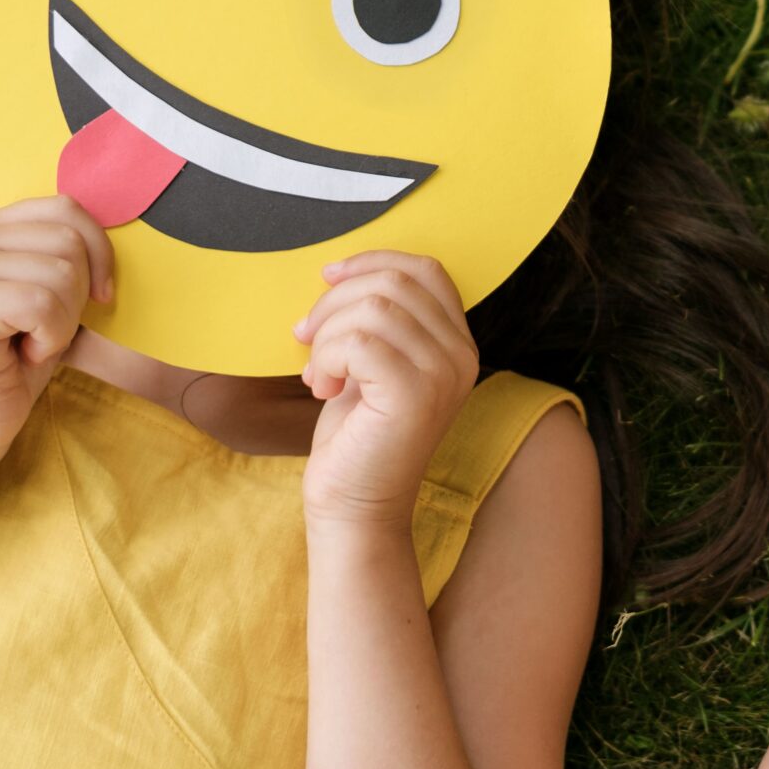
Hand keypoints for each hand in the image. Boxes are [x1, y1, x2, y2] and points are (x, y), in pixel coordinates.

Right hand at [0, 197, 110, 469]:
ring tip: (29, 342)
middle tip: (44, 330)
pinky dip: (50, 337)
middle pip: (69, 240)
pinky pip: (43, 303)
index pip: (66, 207)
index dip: (100, 252)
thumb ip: (68, 254)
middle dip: (77, 295)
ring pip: (61, 272)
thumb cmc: (18, 360)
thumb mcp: (52, 295)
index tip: (98, 296)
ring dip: (63, 321)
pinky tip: (23, 354)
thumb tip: (123, 223)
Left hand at [295, 252, 476, 527]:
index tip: (329, 278)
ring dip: (327, 334)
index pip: (425, 270)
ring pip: (373, 309)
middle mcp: (460, 356)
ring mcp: (443, 375)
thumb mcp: (371, 363)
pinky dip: (327, 357)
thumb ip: (375, 320)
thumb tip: (339, 272)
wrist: (355, 506)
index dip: (373, 262)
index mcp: (456, 344)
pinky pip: (359, 341)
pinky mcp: (414, 395)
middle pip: (394, 283)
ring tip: (319, 371)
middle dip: (336, 301)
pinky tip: (322, 387)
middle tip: (307, 337)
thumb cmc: (356, 436)